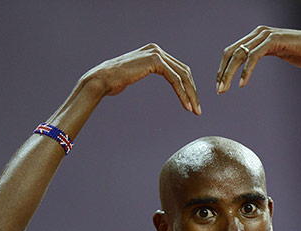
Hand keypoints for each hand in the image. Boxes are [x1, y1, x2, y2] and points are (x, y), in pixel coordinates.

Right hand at [81, 43, 200, 114]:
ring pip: (182, 76)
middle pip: (184, 72)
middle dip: (192, 91)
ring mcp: (156, 53)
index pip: (179, 69)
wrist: (103, 79)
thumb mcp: (136, 73)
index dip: (188, 87)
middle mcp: (157, 50)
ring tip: (194, 110)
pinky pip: (175, 79)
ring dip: (190, 94)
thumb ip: (148, 71)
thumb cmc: (115, 81)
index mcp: (154, 52)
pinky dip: (182, 93)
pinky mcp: (155, 61)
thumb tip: (154, 76)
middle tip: (197, 109)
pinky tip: (186, 105)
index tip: (193, 103)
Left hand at [216, 26, 300, 92]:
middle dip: (223, 72)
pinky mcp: (274, 41)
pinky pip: (254, 56)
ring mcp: (266, 35)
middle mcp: (259, 33)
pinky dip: (246, 71)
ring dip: (230, 74)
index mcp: (257, 36)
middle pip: (232, 52)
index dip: (223, 68)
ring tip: (225, 89)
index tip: (220, 84)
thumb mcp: (278, 53)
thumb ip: (263, 54)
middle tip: (219, 91)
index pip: (232, 51)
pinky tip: (242, 83)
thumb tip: (251, 63)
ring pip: (240, 54)